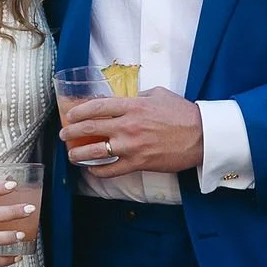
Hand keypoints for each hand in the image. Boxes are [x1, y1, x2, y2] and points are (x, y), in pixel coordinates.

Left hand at [59, 85, 204, 178]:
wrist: (202, 136)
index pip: (97, 106)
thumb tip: (125, 98)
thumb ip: (138, 96)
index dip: (78, 111)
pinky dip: (97, 172)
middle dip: (72, 131)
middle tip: (64, 135)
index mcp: (133, 105)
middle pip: (90, 128)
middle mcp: (128, 125)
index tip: (70, 115)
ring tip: (71, 155)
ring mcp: (132, 146)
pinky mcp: (139, 163)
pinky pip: (111, 170)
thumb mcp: (159, 94)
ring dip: (79, 154)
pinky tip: (91, 171)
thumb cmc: (183, 113)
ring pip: (95, 151)